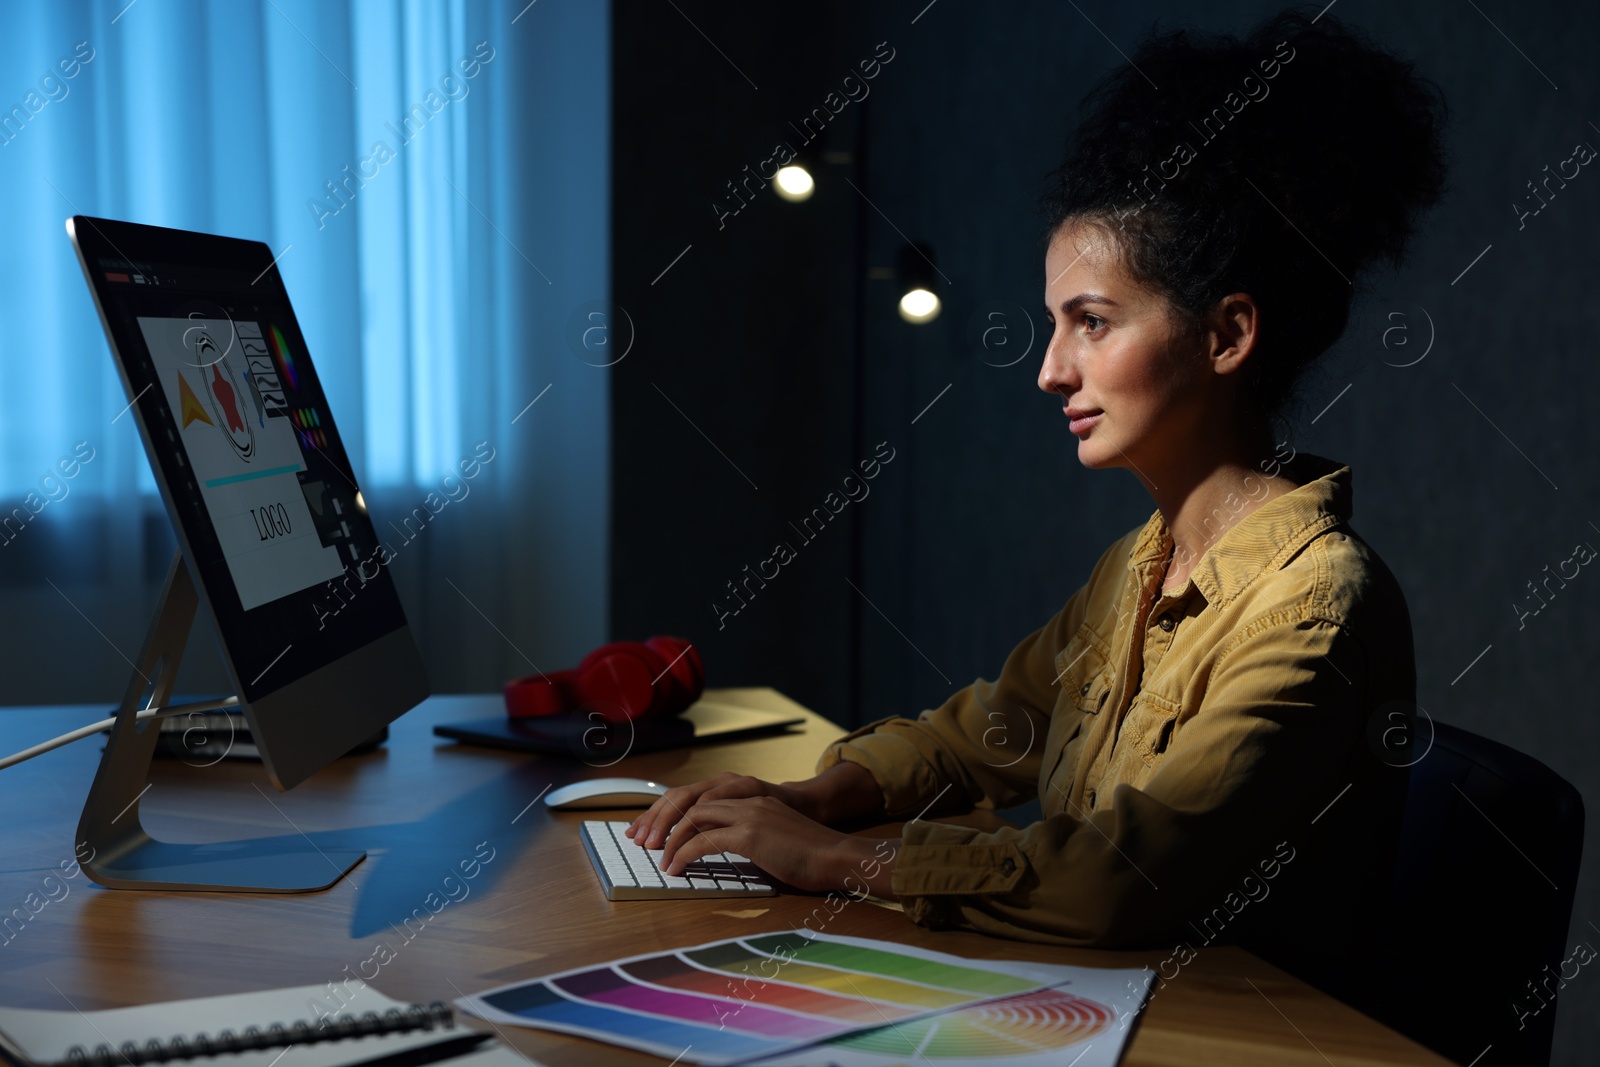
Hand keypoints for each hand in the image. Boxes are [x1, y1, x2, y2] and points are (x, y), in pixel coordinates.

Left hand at [626, 773, 816, 849]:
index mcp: (750, 797)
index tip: (651, 828)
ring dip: (669, 839)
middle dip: (660, 820)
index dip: (670, 811)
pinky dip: (684, 854)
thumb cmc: (808, 855)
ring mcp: (748, 814)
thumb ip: (746, 836)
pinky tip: (676, 868)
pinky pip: (705, 841)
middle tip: (641, 839)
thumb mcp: (772, 837)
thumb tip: (718, 851)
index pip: (698, 796)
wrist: (836, 855)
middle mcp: (745, 798)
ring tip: (657, 858)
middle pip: (689, 801)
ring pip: (693, 818)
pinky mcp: (751, 835)